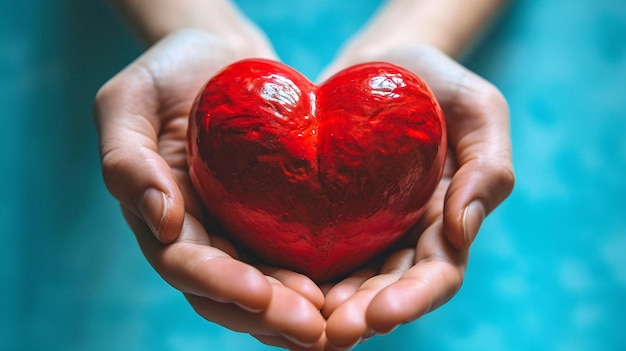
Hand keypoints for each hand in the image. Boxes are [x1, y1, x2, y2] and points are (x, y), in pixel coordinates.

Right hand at [94, 29, 326, 348]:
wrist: (219, 55)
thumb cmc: (168, 70)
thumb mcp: (129, 101)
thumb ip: (127, 161)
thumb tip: (162, 223)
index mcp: (159, 218)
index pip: (186, 266)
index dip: (221, 285)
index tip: (261, 295)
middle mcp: (201, 235)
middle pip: (229, 293)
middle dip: (269, 316)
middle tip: (315, 330)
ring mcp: (238, 230)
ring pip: (266, 288)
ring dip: (297, 313)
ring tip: (337, 323)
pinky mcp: (273, 217)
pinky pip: (294, 256)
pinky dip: (318, 280)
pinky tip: (349, 290)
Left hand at [319, 46, 514, 348]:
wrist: (378, 65)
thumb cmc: (434, 83)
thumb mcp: (477, 110)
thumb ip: (487, 167)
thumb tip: (463, 231)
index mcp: (444, 224)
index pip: (434, 276)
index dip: (411, 300)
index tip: (380, 315)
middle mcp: (401, 239)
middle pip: (384, 292)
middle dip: (360, 316)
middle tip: (330, 334)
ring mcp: (361, 231)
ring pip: (343, 282)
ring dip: (324, 308)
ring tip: (297, 322)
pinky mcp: (322, 216)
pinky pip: (307, 251)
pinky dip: (293, 273)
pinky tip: (270, 285)